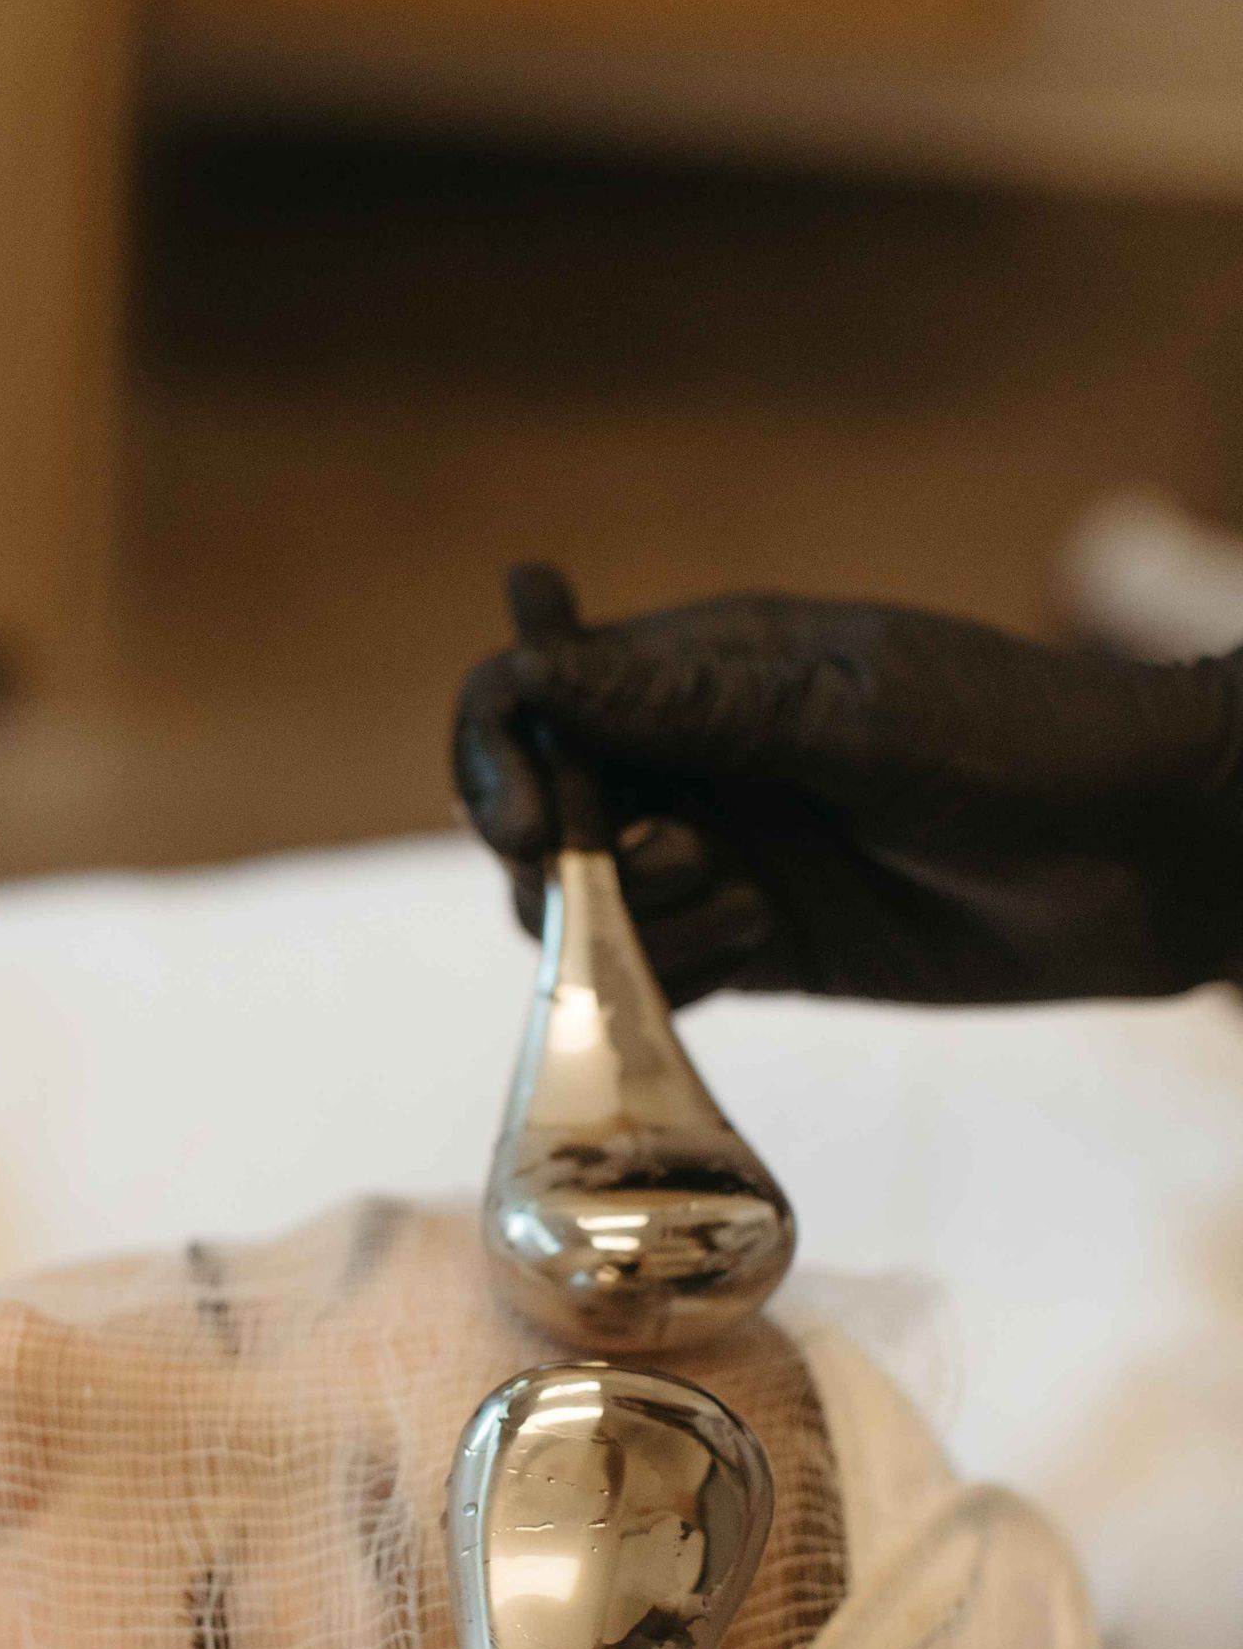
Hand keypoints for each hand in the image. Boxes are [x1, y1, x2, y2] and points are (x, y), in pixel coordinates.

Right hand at [454, 578, 1242, 1004]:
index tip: (532, 815)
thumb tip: (534, 669)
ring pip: (580, 908)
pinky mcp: (755, 947)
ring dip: (632, 922)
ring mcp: (719, 858)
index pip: (531, 695)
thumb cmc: (1017, 744)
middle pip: (534, 814)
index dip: (501, 752)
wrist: (1146, 856)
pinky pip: (650, 976)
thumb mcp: (848, 714)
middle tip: (676, 865)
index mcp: (698, 669)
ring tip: (747, 907)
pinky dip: (668, 979)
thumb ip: (690, 705)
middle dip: (560, 856)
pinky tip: (757, 947)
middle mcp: (689, 762)